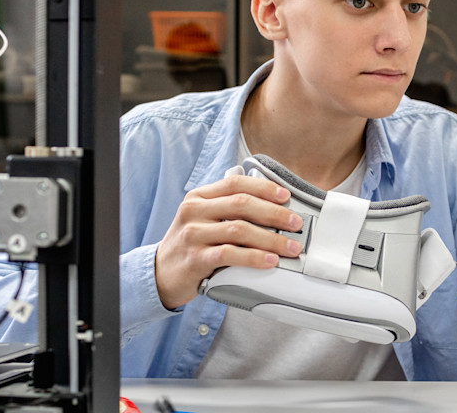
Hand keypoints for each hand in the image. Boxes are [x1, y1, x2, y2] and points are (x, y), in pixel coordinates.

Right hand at [154, 174, 303, 309]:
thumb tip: (272, 205)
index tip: (286, 196)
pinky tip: (270, 261)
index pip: (235, 184)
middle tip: (295, 223)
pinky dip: (254, 257)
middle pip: (241, 204)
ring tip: (290, 247)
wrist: (161, 272)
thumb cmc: (191, 244)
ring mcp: (193, 234)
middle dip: (274, 213)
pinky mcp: (195, 258)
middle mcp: (194, 211)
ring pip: (239, 230)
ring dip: (271, 238)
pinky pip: (230, 255)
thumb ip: (228, 208)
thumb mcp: (204, 219)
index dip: (264, 188)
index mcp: (199, 197)